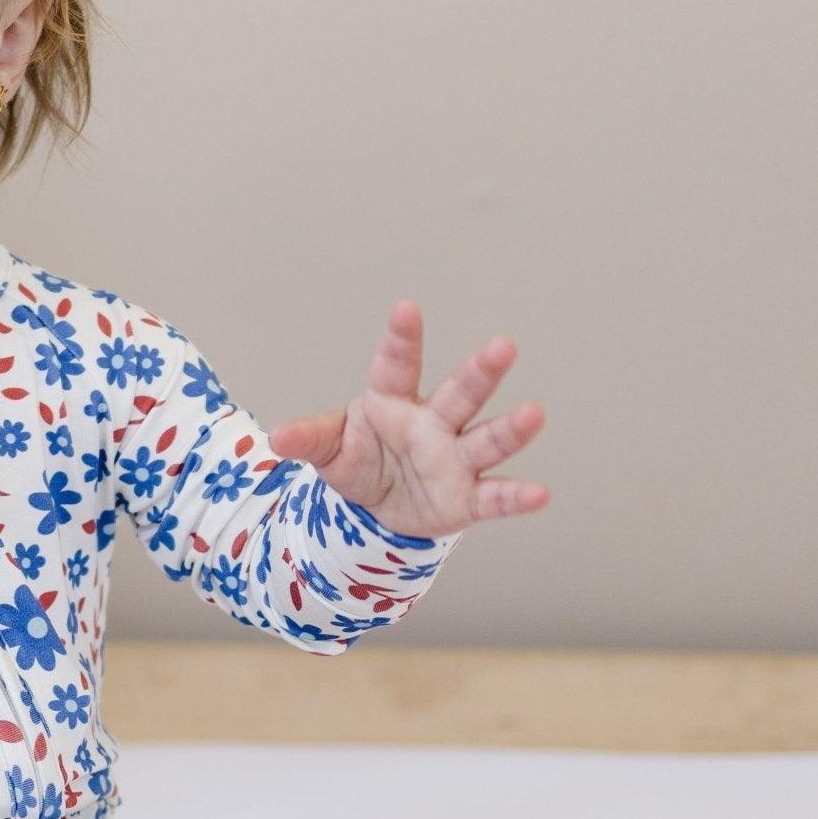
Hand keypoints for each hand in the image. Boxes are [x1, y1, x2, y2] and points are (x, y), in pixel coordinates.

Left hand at [264, 300, 548, 539]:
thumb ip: (310, 438)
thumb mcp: (328, 449)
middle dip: (480, 372)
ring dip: (511, 429)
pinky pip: (495, 496)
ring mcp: (454, 459)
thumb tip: (276, 437)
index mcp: (392, 402)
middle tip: (503, 346)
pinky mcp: (467, 497)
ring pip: (487, 439)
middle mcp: (432, 423)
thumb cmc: (359, 460)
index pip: (396, 365)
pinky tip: (541, 493)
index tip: (405, 308)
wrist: (377, 510)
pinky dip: (517, 496)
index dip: (401, 338)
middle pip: (459, 394)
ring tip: (534, 413)